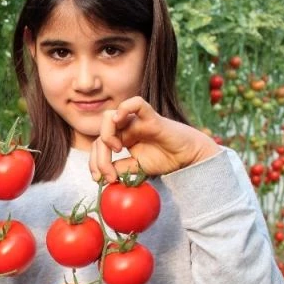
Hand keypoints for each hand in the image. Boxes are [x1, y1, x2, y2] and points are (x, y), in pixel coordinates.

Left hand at [89, 96, 219, 181]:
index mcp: (121, 137)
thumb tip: (101, 175)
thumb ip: (119, 169)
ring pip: (109, 117)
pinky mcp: (151, 117)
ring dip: (106, 135)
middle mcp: (126, 127)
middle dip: (99, 157)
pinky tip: (118, 121)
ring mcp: (137, 121)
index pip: (98, 145)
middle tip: (108, 175)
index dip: (94, 162)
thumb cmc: (164, 159)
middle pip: (100, 134)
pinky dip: (123, 108)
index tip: (99, 179)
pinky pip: (136, 103)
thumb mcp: (136, 168)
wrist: (188, 157)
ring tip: (117, 150)